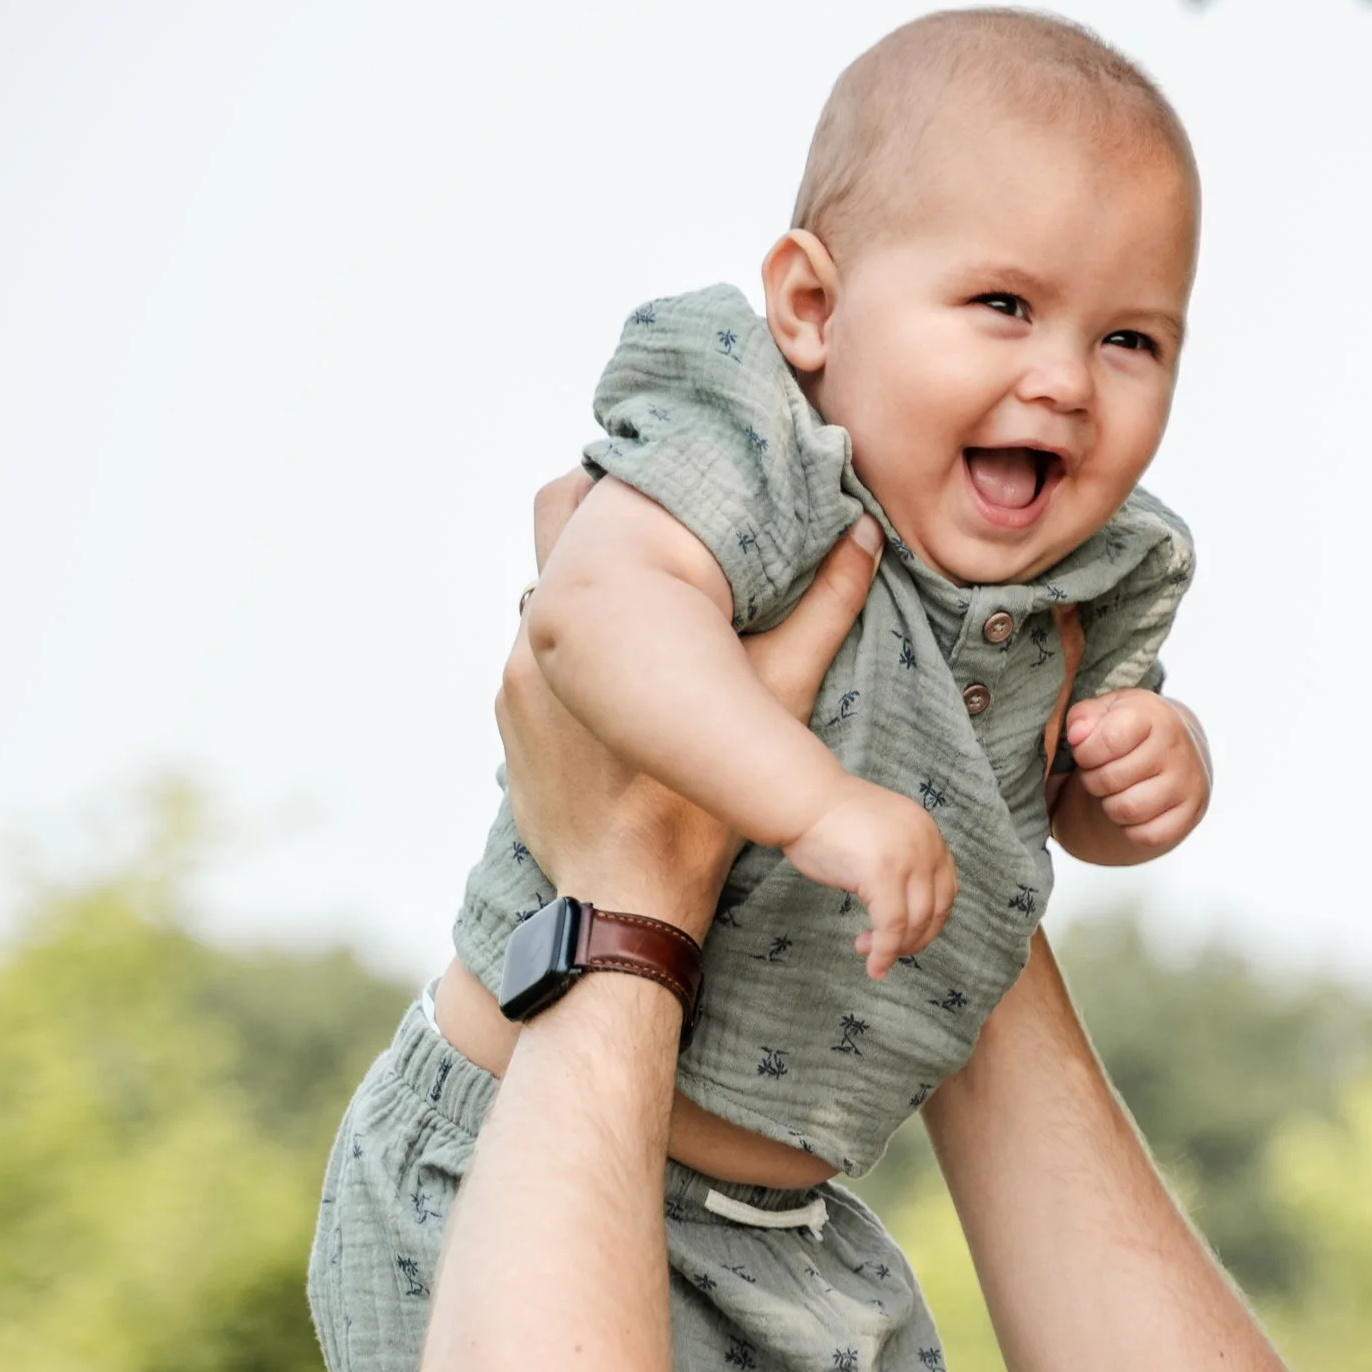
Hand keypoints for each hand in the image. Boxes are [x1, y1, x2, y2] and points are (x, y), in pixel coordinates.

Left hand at [499, 501, 880, 928]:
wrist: (625, 898)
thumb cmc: (697, 809)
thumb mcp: (775, 699)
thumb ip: (821, 612)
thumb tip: (862, 538)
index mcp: (592, 616)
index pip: (582, 496)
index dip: (624, 475)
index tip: (662, 474)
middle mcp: (535, 636)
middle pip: (553, 522)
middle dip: (596, 509)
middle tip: (652, 519)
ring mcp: (513, 681)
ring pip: (544, 595)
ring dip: (589, 591)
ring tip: (642, 603)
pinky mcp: (509, 724)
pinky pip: (533, 659)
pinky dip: (571, 655)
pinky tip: (617, 678)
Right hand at [785, 781, 957, 979]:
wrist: (803, 799)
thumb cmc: (829, 820)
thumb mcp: (882, 836)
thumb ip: (900, 862)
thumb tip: (903, 911)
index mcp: (928, 832)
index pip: (946, 890)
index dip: (928, 922)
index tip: (904, 937)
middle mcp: (926, 843)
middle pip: (936, 909)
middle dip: (914, 940)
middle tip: (884, 950)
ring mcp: (907, 858)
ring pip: (916, 922)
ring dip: (896, 948)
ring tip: (867, 951)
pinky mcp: (883, 874)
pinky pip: (892, 926)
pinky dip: (884, 952)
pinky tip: (872, 964)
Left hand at [1062, 689, 1213, 852]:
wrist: (1177, 748)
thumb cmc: (1133, 730)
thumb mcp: (1106, 711)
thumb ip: (1083, 717)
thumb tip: (1077, 736)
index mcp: (1155, 716)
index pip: (1109, 739)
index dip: (1085, 752)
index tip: (1087, 751)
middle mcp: (1177, 747)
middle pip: (1111, 779)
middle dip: (1093, 780)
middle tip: (1101, 772)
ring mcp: (1190, 781)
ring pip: (1129, 810)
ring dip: (1111, 806)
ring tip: (1117, 790)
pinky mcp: (1193, 812)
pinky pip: (1149, 835)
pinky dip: (1133, 829)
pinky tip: (1136, 809)